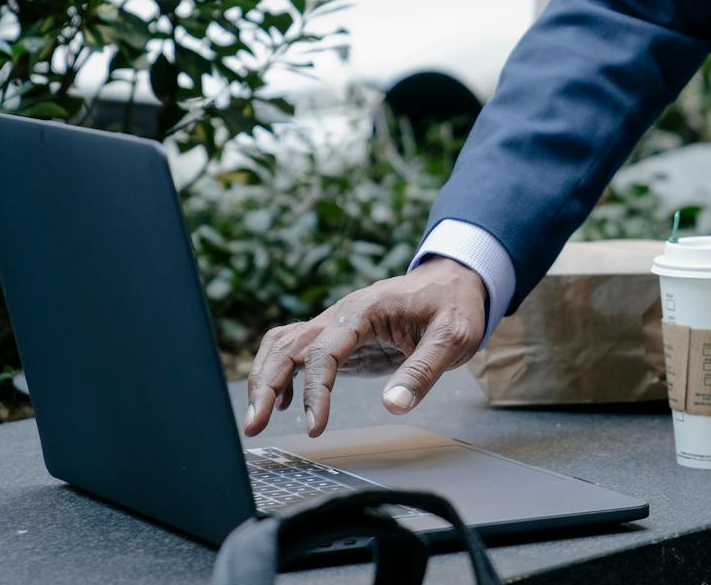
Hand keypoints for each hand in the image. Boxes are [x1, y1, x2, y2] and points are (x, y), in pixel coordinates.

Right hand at [242, 256, 487, 437]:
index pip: (324, 351)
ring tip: (257, 420)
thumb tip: (393, 406)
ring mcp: (338, 325)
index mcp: (365, 309)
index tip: (314, 427)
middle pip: (288, 345)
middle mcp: (342, 314)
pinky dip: (281, 374)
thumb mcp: (453, 337)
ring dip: (265, 378)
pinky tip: (284, 404)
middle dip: (265, 384)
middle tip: (254, 426)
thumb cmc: (455, 306)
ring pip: (284, 345)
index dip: (314, 390)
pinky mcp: (341, 340)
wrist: (455, 282)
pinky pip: (299, 352)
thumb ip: (423, 370)